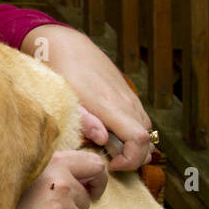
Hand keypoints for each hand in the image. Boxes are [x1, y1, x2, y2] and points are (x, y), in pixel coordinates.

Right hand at [0, 150, 106, 208]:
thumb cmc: (0, 200)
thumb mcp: (24, 172)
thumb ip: (52, 169)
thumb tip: (81, 175)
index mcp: (54, 164)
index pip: (95, 165)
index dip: (97, 179)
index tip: (91, 189)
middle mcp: (62, 185)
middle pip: (85, 199)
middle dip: (72, 206)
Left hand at [22, 24, 152, 170]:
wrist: (65, 45)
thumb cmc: (59, 73)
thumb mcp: (63, 99)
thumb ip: (84, 121)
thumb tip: (103, 139)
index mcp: (109, 105)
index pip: (139, 139)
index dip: (131, 160)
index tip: (111, 164)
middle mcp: (126, 102)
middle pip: (148, 140)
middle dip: (134, 157)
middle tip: (109, 159)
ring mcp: (129, 97)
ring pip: (146, 130)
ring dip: (134, 145)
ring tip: (109, 148)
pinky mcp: (127, 94)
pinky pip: (140, 119)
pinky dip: (133, 132)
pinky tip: (112, 133)